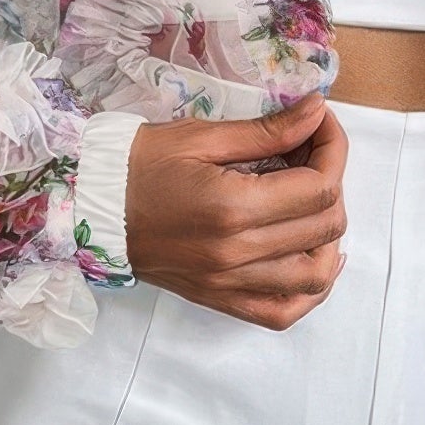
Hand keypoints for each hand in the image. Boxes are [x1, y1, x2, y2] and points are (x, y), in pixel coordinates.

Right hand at [124, 91, 348, 328]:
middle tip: (310, 156)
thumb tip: (318, 111)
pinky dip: (310, 290)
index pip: (319, 186)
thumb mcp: (202, 136)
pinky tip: (313, 259)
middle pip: (325, 227)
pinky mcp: (222, 300)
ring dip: (328, 238)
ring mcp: (230, 283)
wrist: (90, 207)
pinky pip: (283, 313)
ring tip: (312, 206)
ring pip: (316, 276)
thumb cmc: (140, 165)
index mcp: (233, 208)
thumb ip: (268, 130)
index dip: (333, 149)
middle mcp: (237, 253)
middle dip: (332, 182)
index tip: (321, 126)